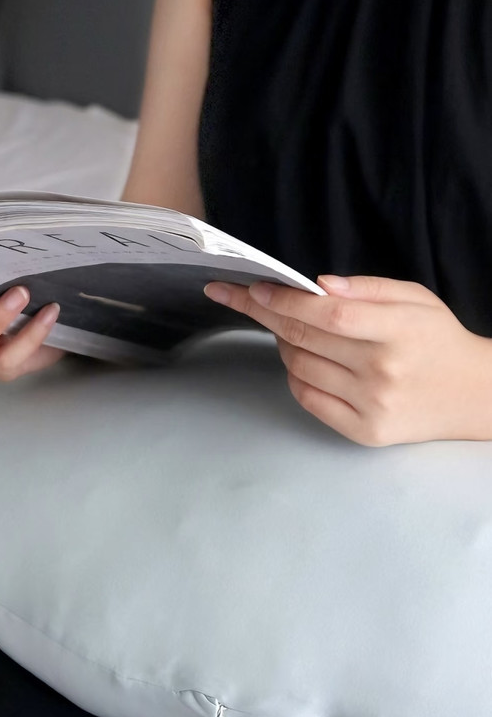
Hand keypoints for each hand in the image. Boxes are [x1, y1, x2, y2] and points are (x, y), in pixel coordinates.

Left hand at [204, 275, 491, 445]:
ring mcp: (371, 405)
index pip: (328, 315)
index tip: (256, 290)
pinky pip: (308, 399)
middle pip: (305, 340)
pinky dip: (294, 376)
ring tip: (290, 330)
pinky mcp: (363, 431)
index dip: (286, 301)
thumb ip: (366, 288)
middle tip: (248, 300)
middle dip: (267, 315)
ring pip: (299, 368)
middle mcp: (382, 371)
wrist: (473, 394)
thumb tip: (317, 285)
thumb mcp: (415, 299)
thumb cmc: (439, 341)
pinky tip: (302, 360)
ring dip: (283, 344)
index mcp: (398, 331)